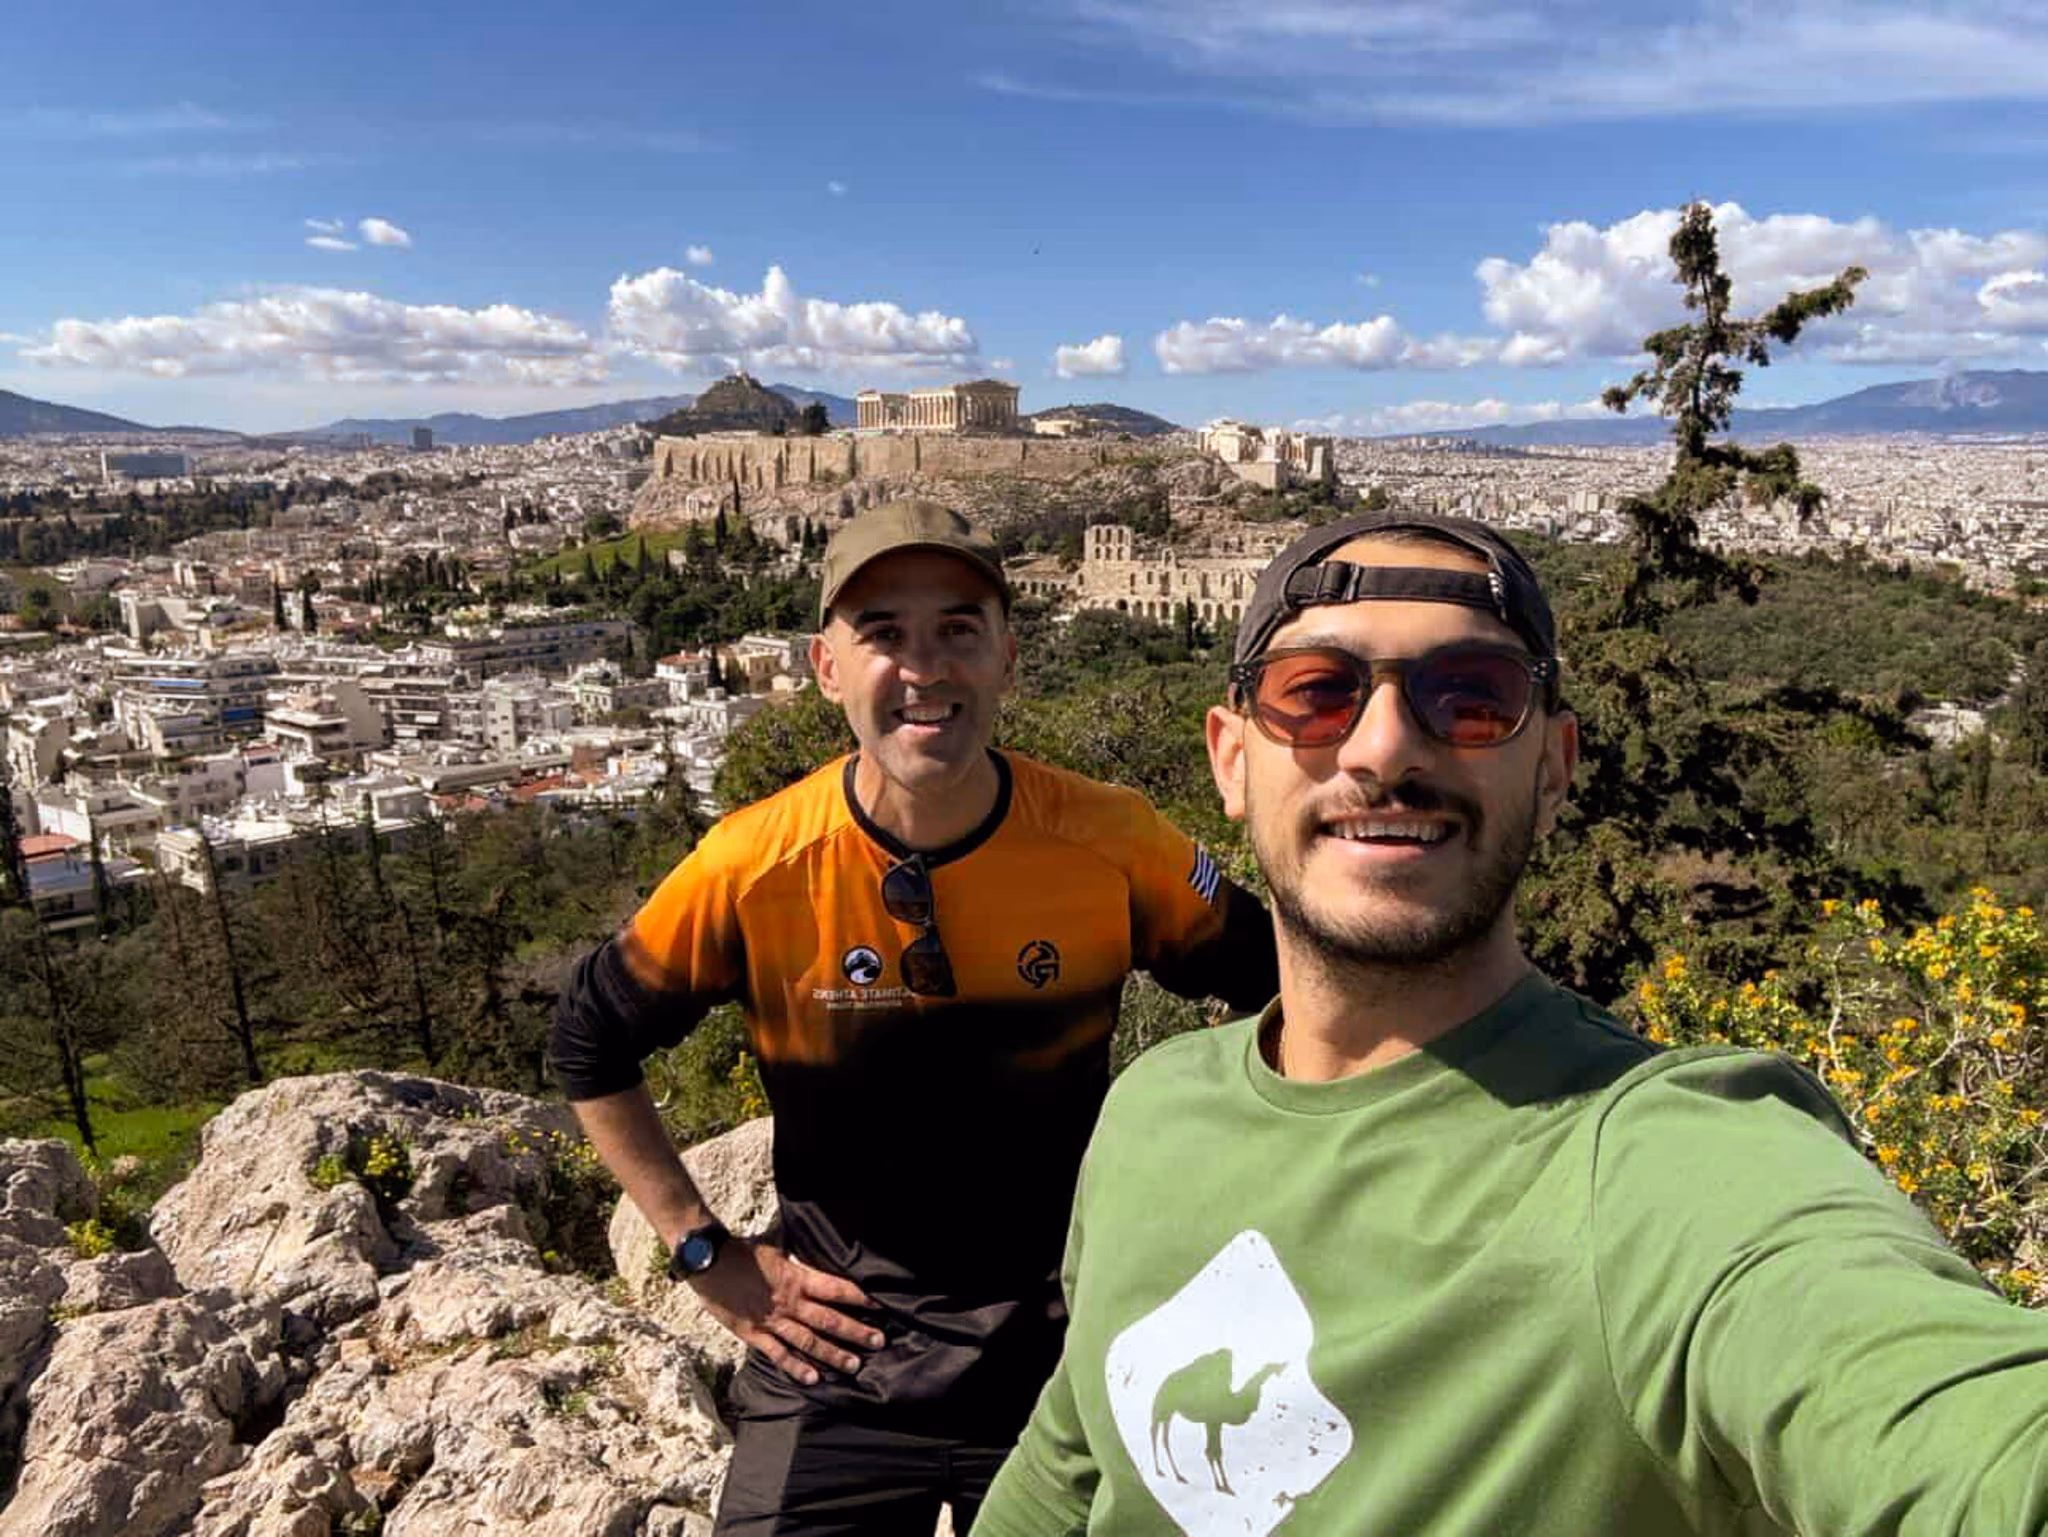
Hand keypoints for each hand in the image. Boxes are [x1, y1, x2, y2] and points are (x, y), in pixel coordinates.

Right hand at [686, 1237, 884, 1385]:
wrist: (708, 1263)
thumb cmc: (742, 1251)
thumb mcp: (776, 1245)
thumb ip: (797, 1252)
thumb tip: (814, 1236)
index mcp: (797, 1278)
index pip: (836, 1288)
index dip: (860, 1297)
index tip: (880, 1305)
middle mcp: (790, 1302)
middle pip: (829, 1319)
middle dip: (856, 1331)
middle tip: (879, 1342)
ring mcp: (772, 1321)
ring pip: (809, 1341)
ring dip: (833, 1354)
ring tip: (855, 1365)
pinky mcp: (754, 1334)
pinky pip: (778, 1354)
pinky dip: (795, 1368)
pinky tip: (813, 1379)